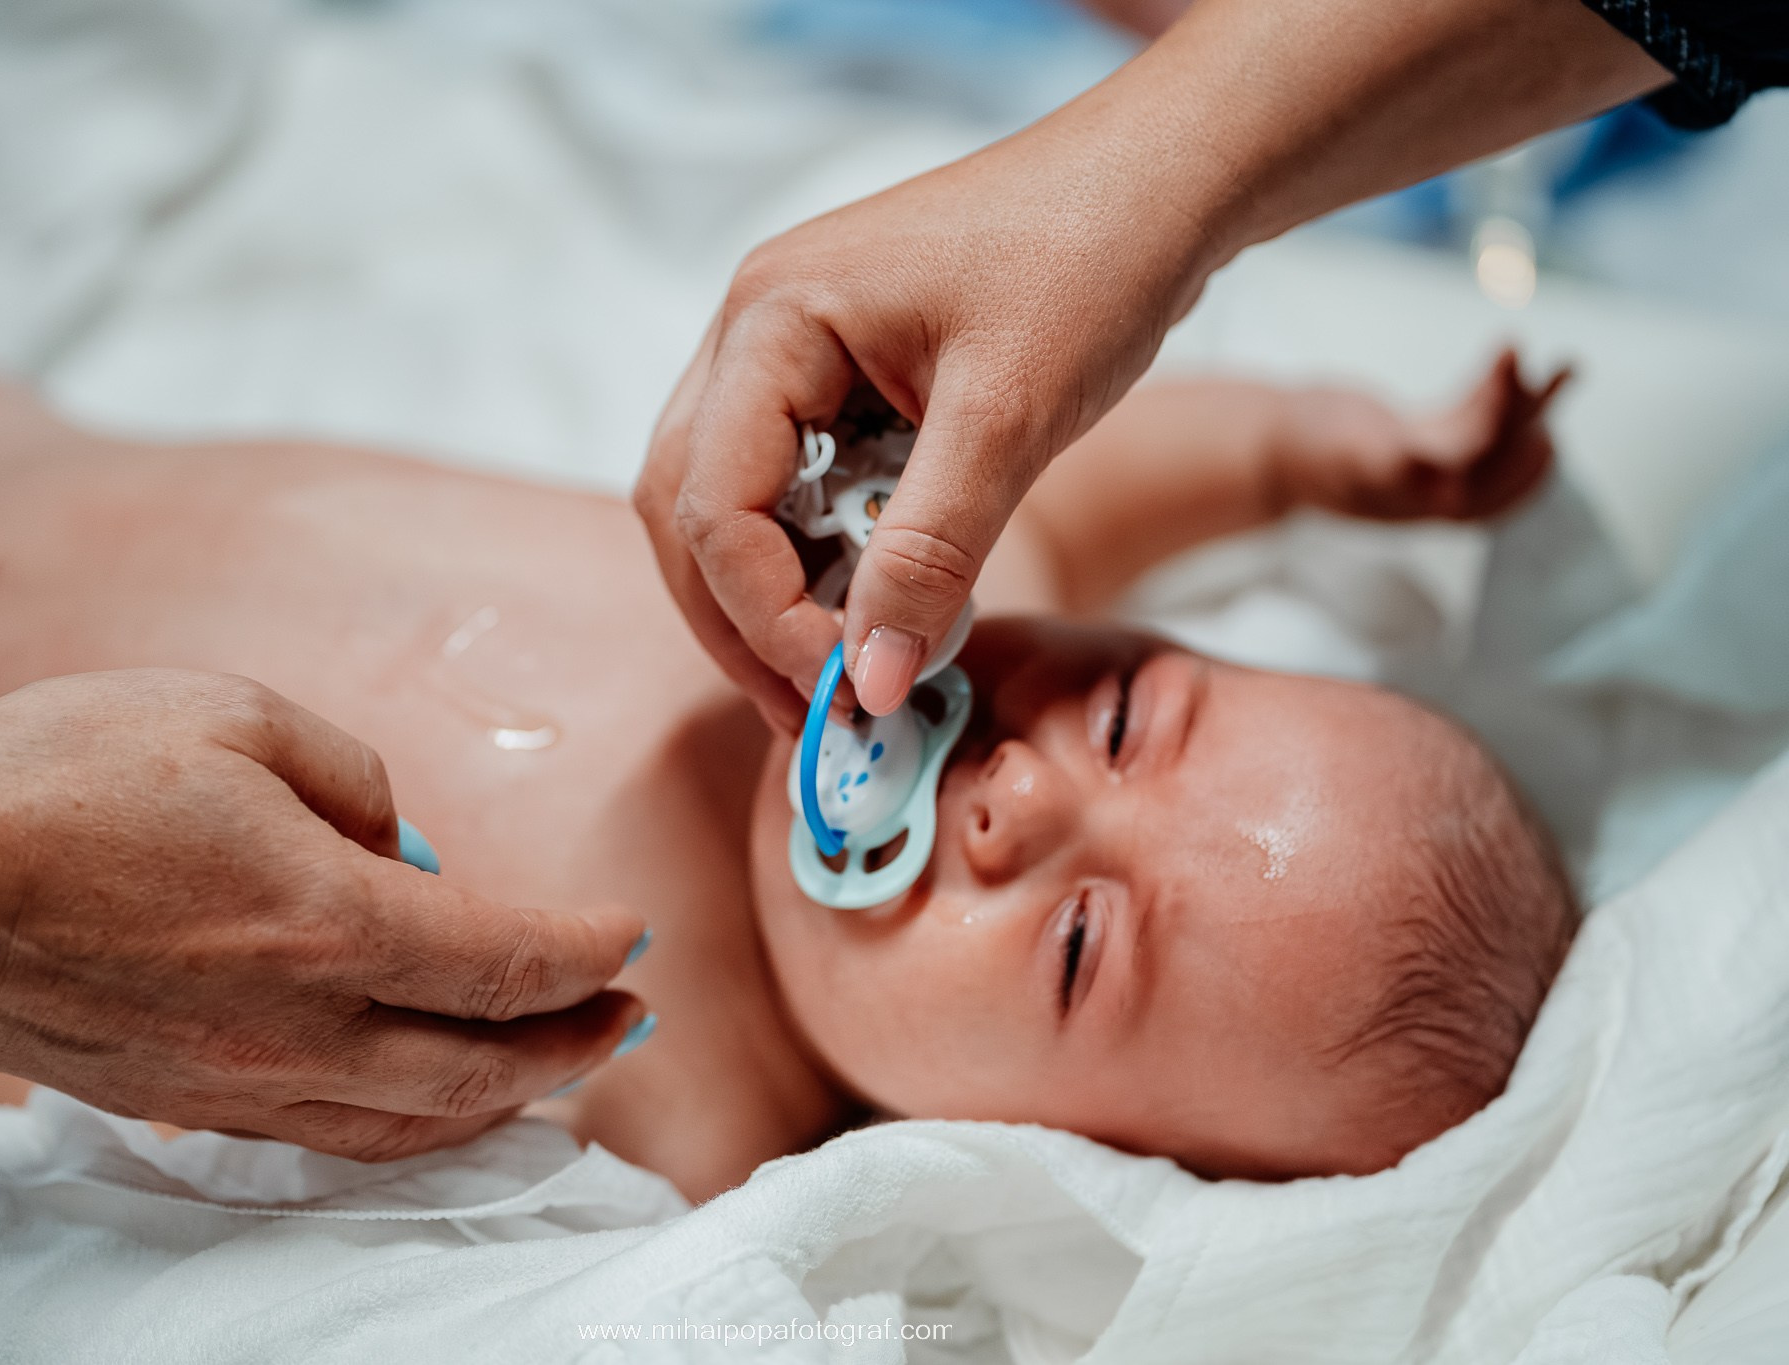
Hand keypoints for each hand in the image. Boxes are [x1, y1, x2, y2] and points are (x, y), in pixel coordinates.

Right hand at [0, 670, 647, 1159]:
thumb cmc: (61, 776)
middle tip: (631, 1012)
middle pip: (482, 1065)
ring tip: (563, 1064)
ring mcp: (241, 1081)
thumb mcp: (234, 718)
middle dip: (575, 1043)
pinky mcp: (189, 1102)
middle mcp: (297, 1026)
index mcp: (326, 919)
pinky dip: (415, 1123)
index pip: (508, 960)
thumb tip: (409, 847)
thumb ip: (354, 779)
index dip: (589, 951)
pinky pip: (337, 1134)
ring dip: (508, 1097)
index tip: (632, 933)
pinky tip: (436, 1098)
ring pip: (415, 1120)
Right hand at [635, 0, 1659, 729]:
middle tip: (814, 714)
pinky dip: (816, 562)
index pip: (710, 503)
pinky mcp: (834, 378)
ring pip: (725, 506)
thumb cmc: (1090, 260)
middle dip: (741, 622)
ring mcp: (787, 352)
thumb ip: (930, 553)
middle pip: (685, 510)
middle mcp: (753, 332)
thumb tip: (870, 684)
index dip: (763, 616)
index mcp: (772, 319)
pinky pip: (789, 489)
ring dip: (771, 600)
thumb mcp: (1010, 418)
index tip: (843, 692)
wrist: (1161, 182)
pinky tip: (871, 613)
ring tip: (842, 680)